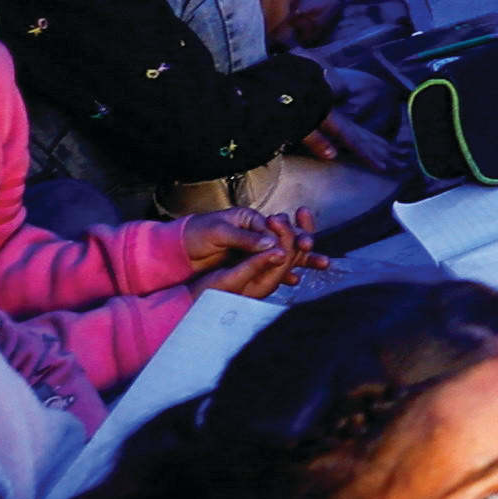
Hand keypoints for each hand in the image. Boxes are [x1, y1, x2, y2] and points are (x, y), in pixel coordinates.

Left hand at [183, 210, 316, 295]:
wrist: (175, 251)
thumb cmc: (194, 234)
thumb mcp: (219, 232)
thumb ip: (245, 238)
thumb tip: (271, 242)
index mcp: (248, 219)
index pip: (275, 226)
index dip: (290, 234)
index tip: (302, 243)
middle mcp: (254, 232)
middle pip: (286, 238)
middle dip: (304, 246)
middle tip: (318, 253)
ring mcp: (252, 249)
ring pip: (283, 254)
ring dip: (301, 260)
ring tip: (322, 264)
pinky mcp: (247, 263)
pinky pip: (271, 267)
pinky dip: (284, 273)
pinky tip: (296, 280)